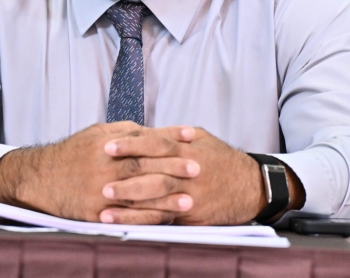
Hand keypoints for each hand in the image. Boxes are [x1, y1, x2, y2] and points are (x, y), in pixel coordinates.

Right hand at [0, 121, 198, 222]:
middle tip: (199, 168)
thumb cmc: (73, 153)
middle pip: (145, 166)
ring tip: (190, 201)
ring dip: (166, 199)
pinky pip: (126, 217)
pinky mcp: (95, 212)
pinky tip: (165, 220)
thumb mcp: (97, 133)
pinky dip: (147, 219)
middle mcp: (105, 166)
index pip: (145, 138)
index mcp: (108, 144)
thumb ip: (126, 131)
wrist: (40, 178)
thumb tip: (155, 131)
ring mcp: (100, 191)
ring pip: (138, 195)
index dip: (170, 136)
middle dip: (174, 167)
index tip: (193, 135)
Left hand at [100, 128, 305, 224]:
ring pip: (154, 194)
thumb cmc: (222, 160)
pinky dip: (139, 218)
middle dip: (123, 171)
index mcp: (188, 147)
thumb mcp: (202, 139)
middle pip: (151, 169)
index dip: (130, 144)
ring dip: (127, 197)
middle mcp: (188, 169)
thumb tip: (145, 129)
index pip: (154, 143)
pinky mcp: (191, 213)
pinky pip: (161, 216)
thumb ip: (174, 135)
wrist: (252, 186)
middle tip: (97, 172)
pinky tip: (121, 219)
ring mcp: (190, 192)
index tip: (107, 145)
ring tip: (102, 199)